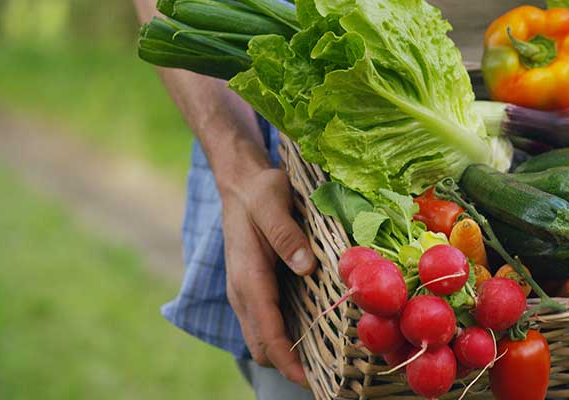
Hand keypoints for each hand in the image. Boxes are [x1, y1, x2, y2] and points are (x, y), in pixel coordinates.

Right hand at [220, 167, 316, 384]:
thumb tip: (305, 266)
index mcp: (248, 277)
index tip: (309, 380)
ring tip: (325, 364)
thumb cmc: (259, 191)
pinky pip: (267, 324)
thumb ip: (285, 233)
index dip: (287, 360)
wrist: (240, 183)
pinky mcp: (254, 290)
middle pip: (262, 346)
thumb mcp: (272, 201)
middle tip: (328, 377)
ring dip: (287, 356)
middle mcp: (242, 292)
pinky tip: (313, 336)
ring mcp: (246, 293)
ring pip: (262, 339)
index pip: (266, 332)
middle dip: (289, 367)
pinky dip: (285, 339)